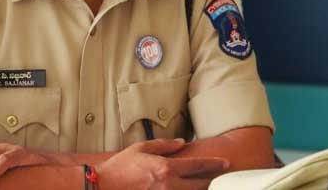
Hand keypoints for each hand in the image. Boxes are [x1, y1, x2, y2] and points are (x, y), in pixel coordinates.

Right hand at [96, 138, 228, 189]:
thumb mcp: (141, 148)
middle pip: (200, 185)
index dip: (214, 164)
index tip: (225, 163)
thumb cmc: (120, 167)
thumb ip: (164, 145)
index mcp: (165, 168)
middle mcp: (168, 186)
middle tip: (224, 176)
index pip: (197, 166)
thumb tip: (183, 142)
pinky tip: (190, 189)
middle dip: (213, 179)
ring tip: (210, 184)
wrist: (102, 186)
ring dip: (201, 189)